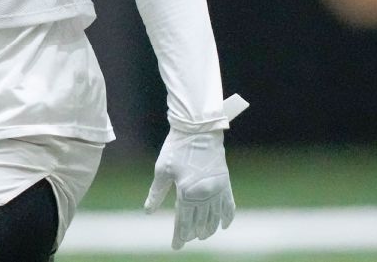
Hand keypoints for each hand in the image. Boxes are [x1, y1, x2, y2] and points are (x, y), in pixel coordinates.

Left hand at [143, 128, 234, 249]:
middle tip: (186, 239)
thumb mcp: (162, 170)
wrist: (198, 130)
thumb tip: (148, 211)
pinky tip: (224, 226)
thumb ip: (156, 193)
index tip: (176, 246)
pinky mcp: (225, 182)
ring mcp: (217, 189)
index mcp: (187, 192)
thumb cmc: (176, 148)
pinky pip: (229, 205)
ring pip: (215, 217)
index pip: (183, 222)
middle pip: (199, 222)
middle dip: (192, 233)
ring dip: (209, 229)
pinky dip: (227, 217)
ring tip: (202, 235)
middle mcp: (204, 194)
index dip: (179, 236)